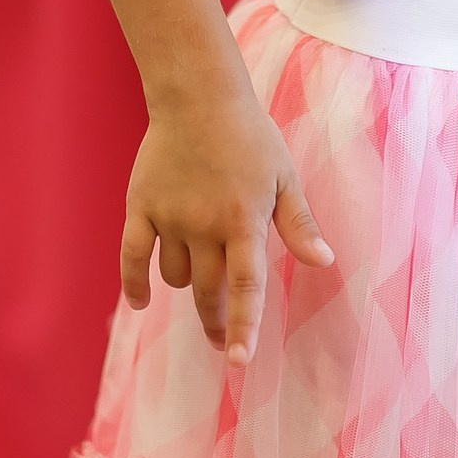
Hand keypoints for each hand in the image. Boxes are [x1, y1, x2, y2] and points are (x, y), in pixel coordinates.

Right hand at [120, 86, 334, 365]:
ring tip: (198, 274)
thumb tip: (325, 261)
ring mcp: (170, 217)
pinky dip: (135, 283)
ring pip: (174, 275)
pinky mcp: (140, 206)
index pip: (246, 286)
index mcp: (244, 220)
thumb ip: (300, 223)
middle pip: (208, 291)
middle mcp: (205, 225)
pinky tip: (140, 301)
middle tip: (220, 338)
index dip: (243, 326)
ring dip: (186, 284)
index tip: (238, 361)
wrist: (198, 95)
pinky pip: (132, 257)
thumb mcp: (284, 175)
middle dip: (215, 320)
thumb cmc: (250, 135)